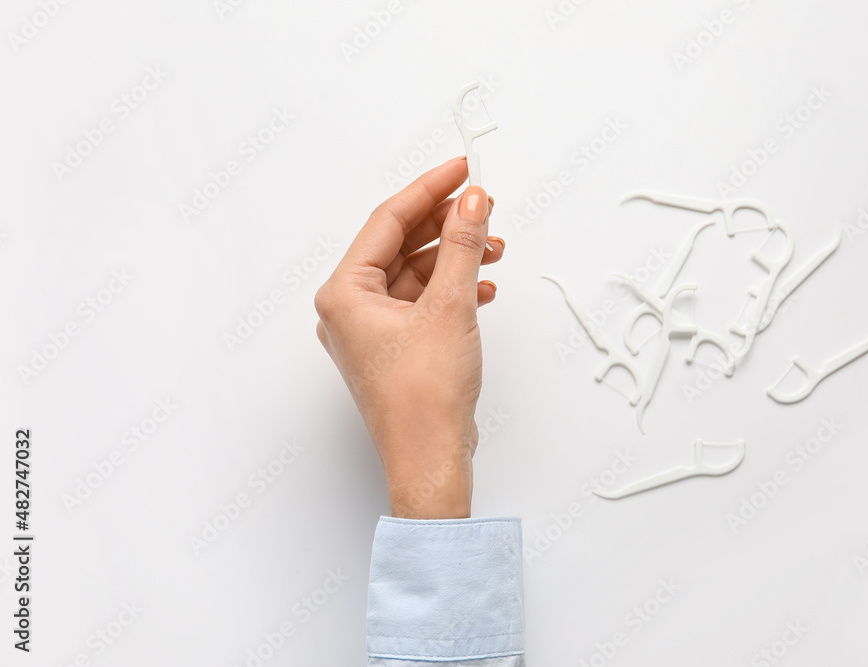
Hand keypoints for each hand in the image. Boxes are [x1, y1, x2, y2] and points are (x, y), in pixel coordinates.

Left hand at [314, 157, 502, 518]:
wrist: (431, 461)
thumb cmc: (425, 398)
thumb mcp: (451, 307)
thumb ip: (463, 246)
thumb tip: (472, 201)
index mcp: (344, 293)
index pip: (388, 222)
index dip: (429, 190)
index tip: (462, 170)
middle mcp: (349, 309)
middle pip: (400, 244)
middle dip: (446, 225)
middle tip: (484, 205)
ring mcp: (370, 330)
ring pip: (415, 274)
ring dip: (455, 259)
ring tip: (494, 248)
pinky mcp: (394, 348)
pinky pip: (421, 302)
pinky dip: (452, 290)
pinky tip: (483, 287)